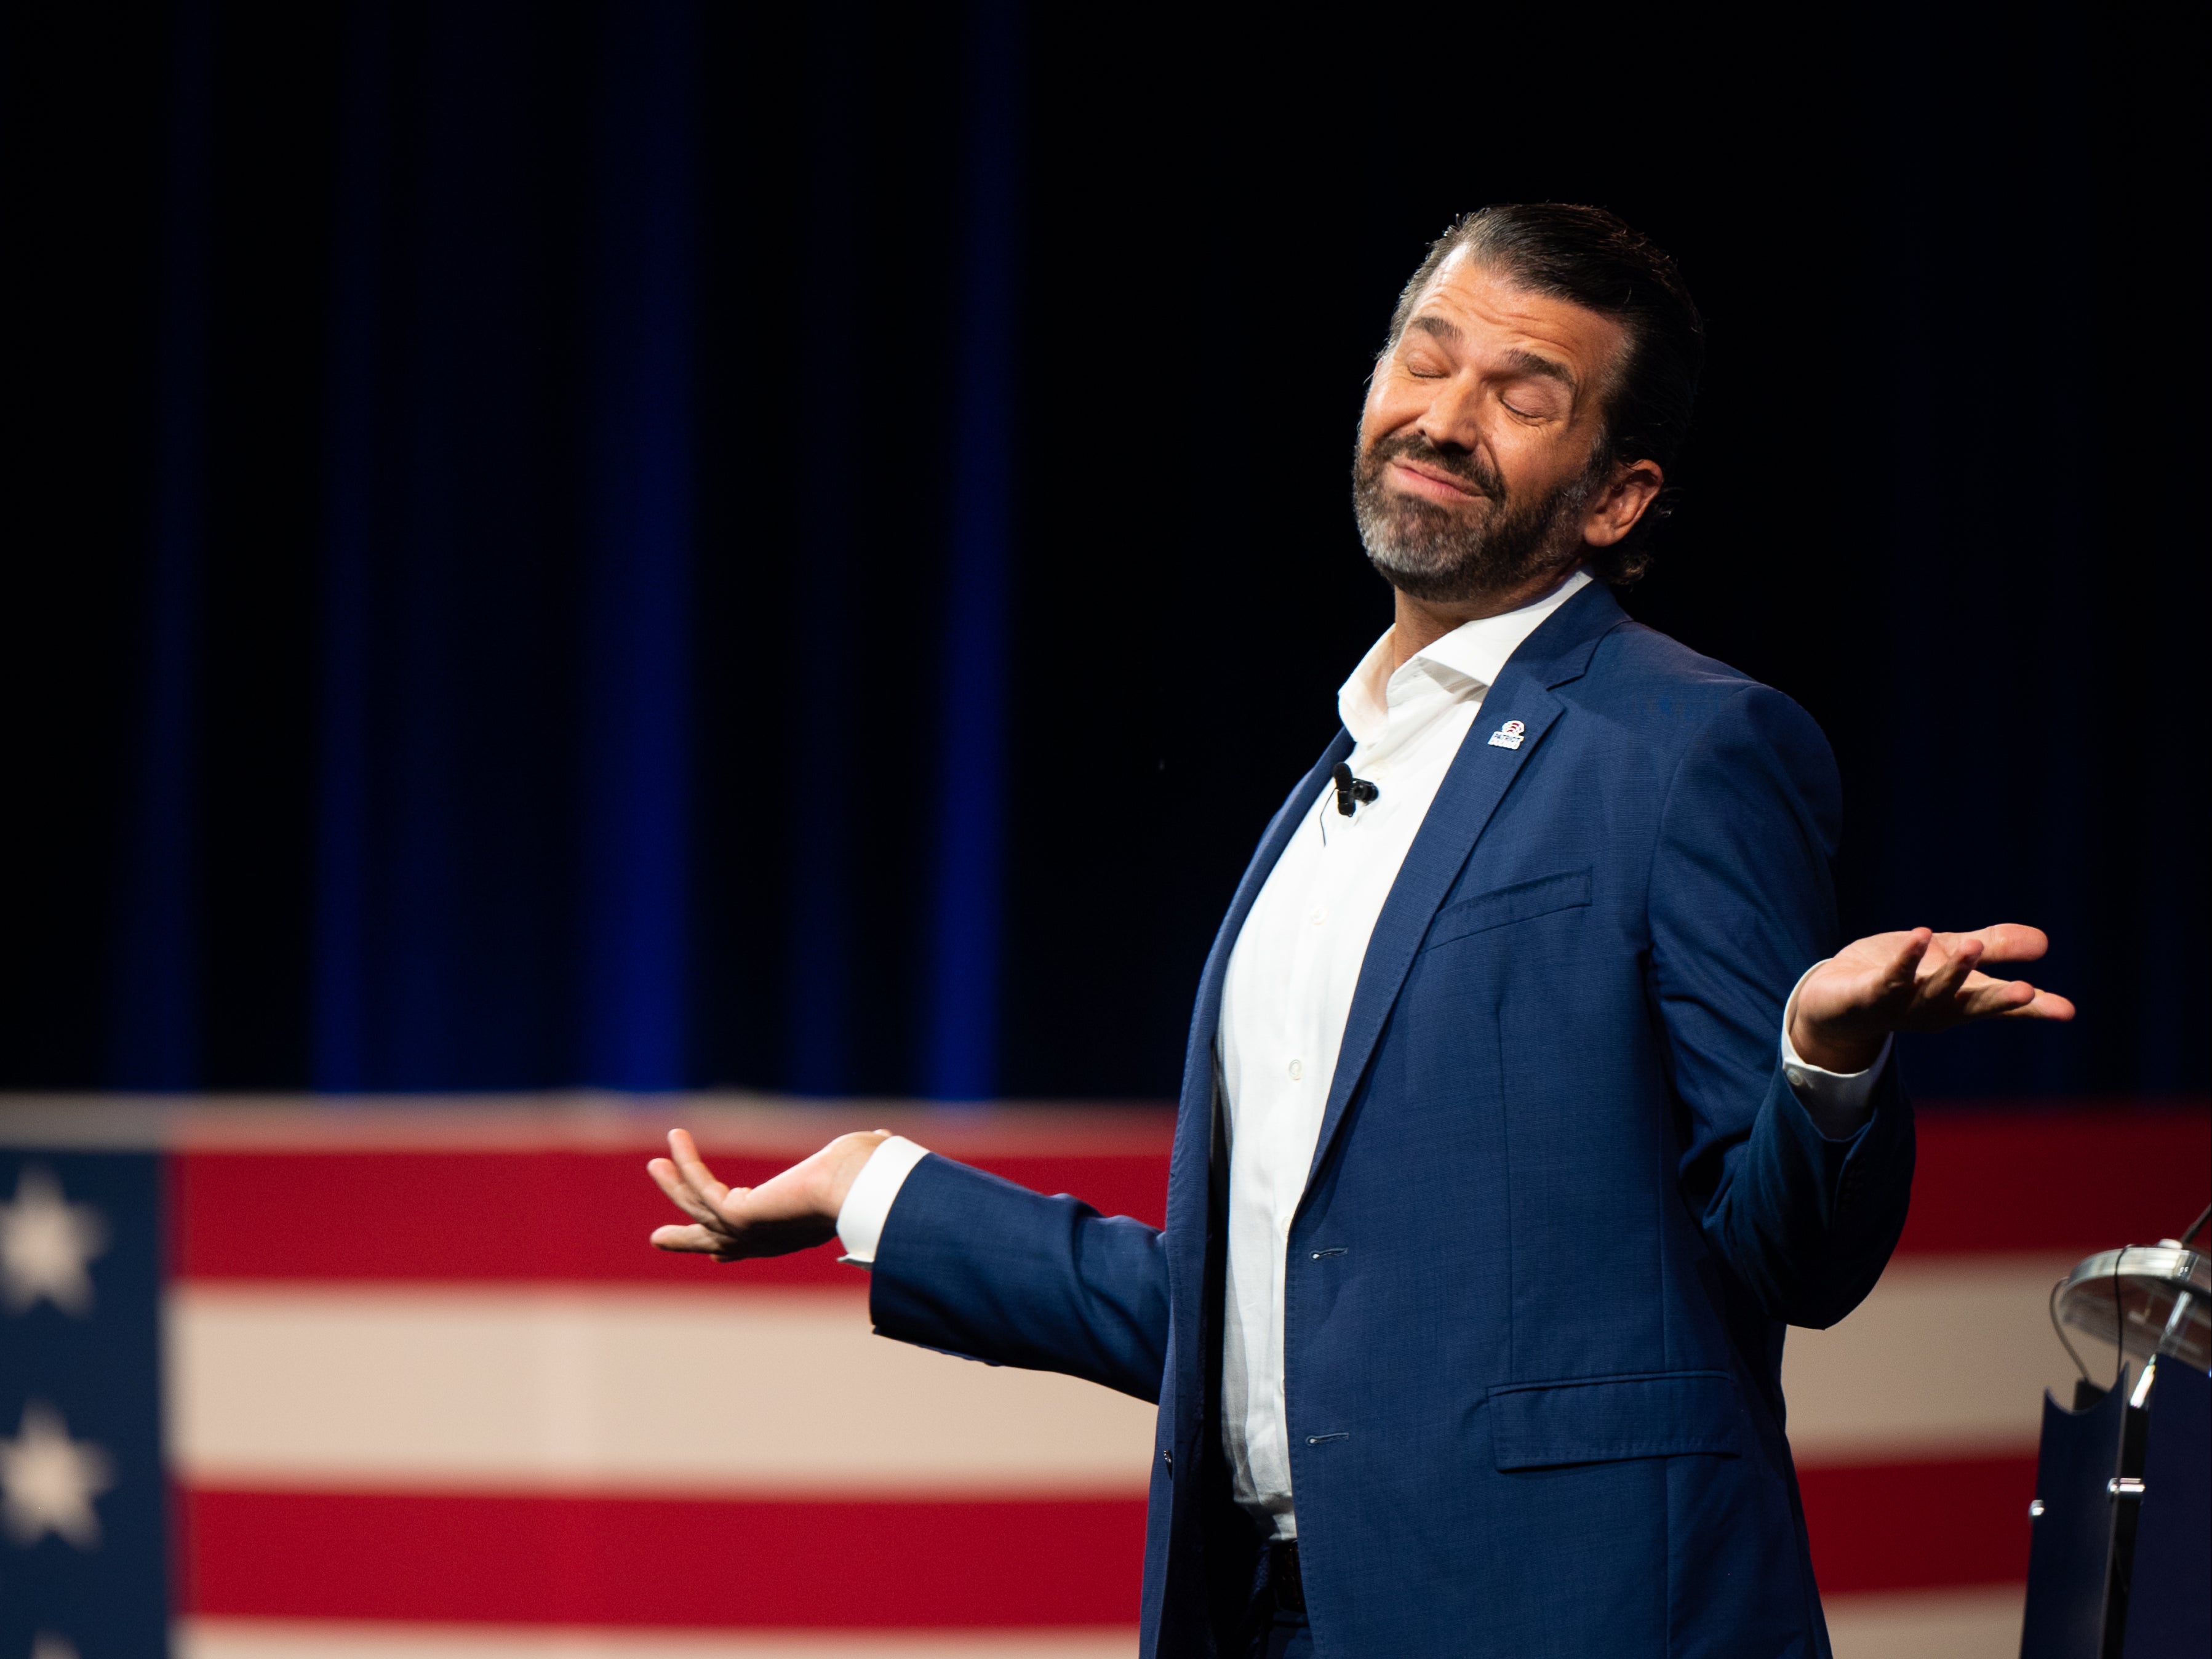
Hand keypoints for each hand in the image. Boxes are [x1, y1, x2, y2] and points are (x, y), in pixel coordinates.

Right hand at [647, 1127, 888, 1261]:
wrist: (863, 1188)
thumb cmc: (870, 1179)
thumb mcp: (856, 1167)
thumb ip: (866, 1156)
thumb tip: (885, 1137)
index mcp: (795, 1233)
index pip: (754, 1244)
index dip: (729, 1246)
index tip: (713, 1254)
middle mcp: (769, 1239)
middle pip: (715, 1243)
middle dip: (686, 1238)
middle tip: (659, 1237)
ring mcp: (749, 1232)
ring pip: (698, 1212)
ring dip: (675, 1186)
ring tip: (655, 1165)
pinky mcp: (736, 1216)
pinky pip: (700, 1186)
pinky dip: (686, 1162)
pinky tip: (677, 1136)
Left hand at [1790, 924, 2075, 1073]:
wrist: (1834, 1000)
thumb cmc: (1899, 978)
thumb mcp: (1949, 956)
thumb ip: (1994, 946)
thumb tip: (2045, 941)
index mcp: (1959, 1002)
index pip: (2000, 1005)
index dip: (2033, 1009)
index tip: (2067, 1011)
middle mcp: (1935, 1009)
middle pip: (1971, 1005)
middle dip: (1998, 1000)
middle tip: (2028, 991)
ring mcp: (1902, 1006)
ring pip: (1932, 990)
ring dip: (1954, 971)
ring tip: (1973, 946)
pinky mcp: (1869, 995)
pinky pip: (1889, 978)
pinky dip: (1905, 959)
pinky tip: (1920, 934)